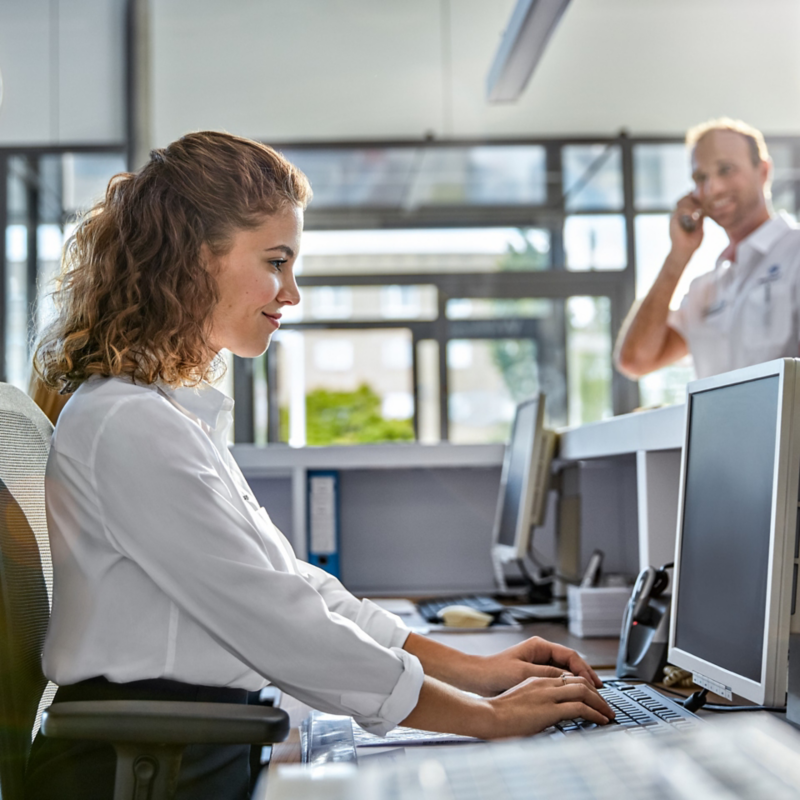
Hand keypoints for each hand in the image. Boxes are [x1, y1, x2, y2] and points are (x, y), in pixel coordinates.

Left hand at [470, 636, 601, 696]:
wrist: (477, 677)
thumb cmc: (495, 672)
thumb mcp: (523, 673)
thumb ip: (547, 674)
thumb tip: (569, 679)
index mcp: (539, 646)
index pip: (570, 656)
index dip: (585, 669)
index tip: (594, 684)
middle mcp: (541, 652)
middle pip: (571, 663)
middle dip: (586, 676)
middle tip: (600, 691)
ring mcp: (539, 662)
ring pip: (565, 671)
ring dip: (578, 682)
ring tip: (592, 695)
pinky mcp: (535, 674)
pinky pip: (557, 679)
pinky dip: (567, 687)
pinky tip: (574, 698)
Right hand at [479, 675, 614, 738]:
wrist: (488, 715)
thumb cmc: (497, 713)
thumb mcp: (518, 702)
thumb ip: (533, 702)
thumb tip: (544, 715)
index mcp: (536, 680)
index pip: (567, 677)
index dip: (583, 686)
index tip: (592, 698)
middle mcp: (544, 683)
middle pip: (579, 681)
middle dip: (596, 693)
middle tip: (606, 706)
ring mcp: (548, 695)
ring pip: (584, 691)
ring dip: (600, 703)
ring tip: (608, 714)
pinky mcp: (550, 708)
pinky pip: (580, 708)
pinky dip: (595, 713)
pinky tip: (601, 720)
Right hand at [669, 193, 703, 258]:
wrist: (683, 253)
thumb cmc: (691, 243)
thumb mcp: (700, 226)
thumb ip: (701, 217)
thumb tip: (705, 209)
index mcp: (683, 214)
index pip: (690, 199)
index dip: (698, 197)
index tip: (708, 200)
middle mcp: (677, 213)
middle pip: (686, 197)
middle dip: (696, 198)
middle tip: (705, 204)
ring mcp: (674, 215)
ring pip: (684, 200)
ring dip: (693, 203)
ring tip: (700, 210)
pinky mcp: (673, 219)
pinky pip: (681, 209)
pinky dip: (690, 209)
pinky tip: (695, 214)